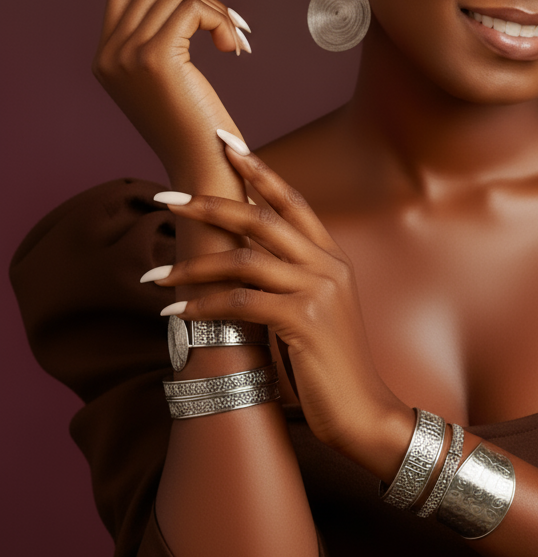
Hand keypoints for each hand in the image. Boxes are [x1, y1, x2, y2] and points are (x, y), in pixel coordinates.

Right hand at [93, 0, 251, 180]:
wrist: (204, 168)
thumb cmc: (198, 127)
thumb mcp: (172, 74)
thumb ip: (162, 30)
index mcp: (107, 57)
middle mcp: (109, 53)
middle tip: (232, 27)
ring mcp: (127, 54)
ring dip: (217, 13)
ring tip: (235, 43)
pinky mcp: (155, 58)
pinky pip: (193, 9)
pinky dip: (220, 21)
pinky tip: (234, 49)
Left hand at [148, 138, 412, 472]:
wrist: (365, 412)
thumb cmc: (331, 368)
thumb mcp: (314, 314)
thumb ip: (287, 283)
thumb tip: (237, 264)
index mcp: (332, 259)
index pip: (292, 201)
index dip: (259, 171)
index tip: (226, 144)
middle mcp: (328, 266)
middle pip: (261, 218)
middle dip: (210, 204)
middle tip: (166, 198)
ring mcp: (319, 292)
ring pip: (244, 259)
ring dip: (193, 264)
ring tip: (154, 273)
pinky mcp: (304, 322)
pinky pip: (241, 302)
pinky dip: (202, 304)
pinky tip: (175, 310)